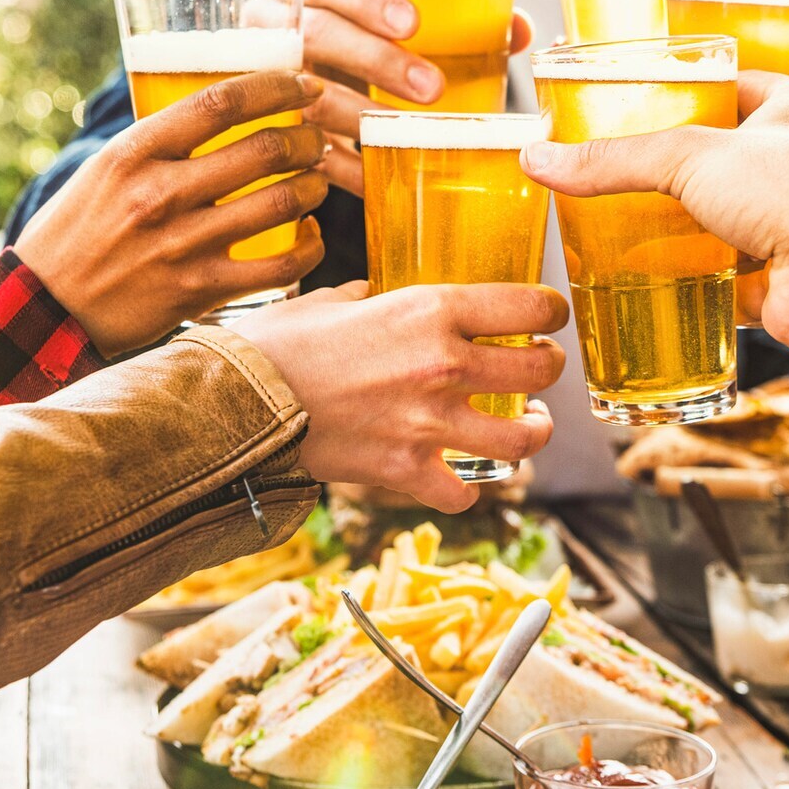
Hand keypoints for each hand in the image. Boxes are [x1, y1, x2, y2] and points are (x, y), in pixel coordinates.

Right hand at [16, 70, 329, 355]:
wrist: (45, 310)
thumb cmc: (77, 232)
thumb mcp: (105, 170)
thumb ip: (160, 142)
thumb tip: (225, 108)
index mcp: (133, 152)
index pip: (221, 102)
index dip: (276, 87)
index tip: (305, 84)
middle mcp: (159, 193)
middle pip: (264, 149)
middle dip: (307, 138)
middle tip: (317, 138)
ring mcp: (182, 244)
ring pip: (281, 202)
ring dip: (314, 186)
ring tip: (316, 181)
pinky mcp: (200, 291)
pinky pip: (281, 265)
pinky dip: (310, 247)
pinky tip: (311, 234)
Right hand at [233, 281, 568, 512]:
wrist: (238, 404)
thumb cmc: (277, 345)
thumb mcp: (330, 299)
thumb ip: (367, 296)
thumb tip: (373, 295)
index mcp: (430, 310)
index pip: (529, 307)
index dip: (550, 312)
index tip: (549, 316)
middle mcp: (442, 365)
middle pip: (539, 370)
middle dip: (548, 368)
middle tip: (540, 368)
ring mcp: (429, 424)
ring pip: (523, 440)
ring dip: (534, 433)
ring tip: (529, 426)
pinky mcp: (406, 472)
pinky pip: (464, 493)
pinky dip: (468, 489)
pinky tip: (464, 476)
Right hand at [284, 0, 532, 194]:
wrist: (271, 71)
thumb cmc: (350, 38)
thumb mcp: (382, 16)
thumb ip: (448, 18)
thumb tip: (518, 29)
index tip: (412, 23)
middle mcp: (274, 26)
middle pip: (316, 35)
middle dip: (375, 61)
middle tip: (432, 89)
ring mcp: (261, 76)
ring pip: (303, 95)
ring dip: (358, 115)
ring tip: (404, 133)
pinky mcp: (263, 127)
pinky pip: (298, 149)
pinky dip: (342, 166)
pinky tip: (378, 178)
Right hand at [520, 72, 788, 367]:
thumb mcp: (688, 157)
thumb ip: (615, 160)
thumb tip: (541, 159)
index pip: (740, 83)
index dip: (694, 88)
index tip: (648, 96)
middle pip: (733, 154)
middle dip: (686, 165)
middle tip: (629, 166)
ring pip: (733, 217)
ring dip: (690, 224)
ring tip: (630, 221)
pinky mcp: (787, 275)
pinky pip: (732, 275)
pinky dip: (698, 279)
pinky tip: (656, 278)